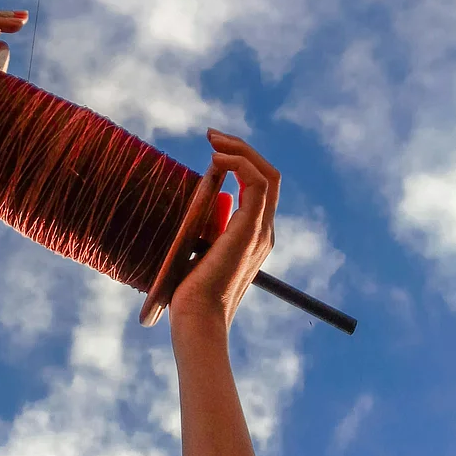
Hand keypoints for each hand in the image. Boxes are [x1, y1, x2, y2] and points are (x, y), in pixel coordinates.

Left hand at [169, 129, 279, 339]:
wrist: (196, 320)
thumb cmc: (188, 293)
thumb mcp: (195, 251)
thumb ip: (199, 229)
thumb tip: (186, 204)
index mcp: (253, 237)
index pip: (259, 187)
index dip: (240, 161)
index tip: (212, 149)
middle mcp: (264, 233)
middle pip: (268, 174)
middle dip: (241, 148)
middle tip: (211, 136)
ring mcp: (260, 231)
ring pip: (267, 173)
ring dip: (240, 150)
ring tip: (213, 141)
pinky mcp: (250, 229)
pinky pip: (257, 182)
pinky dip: (238, 163)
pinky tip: (215, 160)